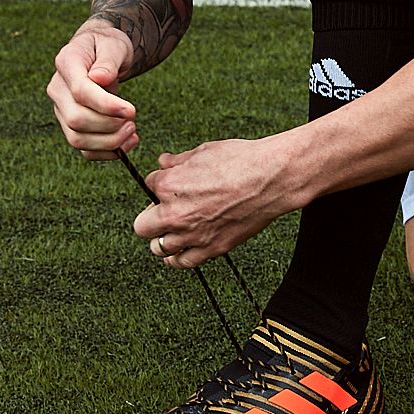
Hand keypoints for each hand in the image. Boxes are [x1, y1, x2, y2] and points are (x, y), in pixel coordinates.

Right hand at [47, 24, 139, 158]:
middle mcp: (58, 89)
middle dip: (109, 126)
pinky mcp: (70, 125)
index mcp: (66, 63)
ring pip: (77, 139)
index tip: (131, 110)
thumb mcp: (114, 44)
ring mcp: (61, 109)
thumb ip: (108, 60)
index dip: (106, 105)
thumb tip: (99, 78)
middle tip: (133, 121)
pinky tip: (126, 143)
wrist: (101, 53)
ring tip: (132, 132)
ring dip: (109, 142)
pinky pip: (84, 149)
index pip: (80, 91)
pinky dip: (106, 153)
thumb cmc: (108, 46)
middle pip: (76, 120)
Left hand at [132, 139, 301, 268]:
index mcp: (169, 185)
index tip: (171, 184)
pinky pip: (182, 262)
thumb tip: (164, 162)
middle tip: (163, 211)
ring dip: (162, 239)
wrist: (271, 179)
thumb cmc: (241, 160)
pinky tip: (181, 250)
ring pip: (158, 248)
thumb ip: (178, 160)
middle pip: (142, 226)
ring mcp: (192, 235)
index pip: (148, 186)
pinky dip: (178, 257)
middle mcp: (175, 213)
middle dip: (151, 216)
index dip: (160, 184)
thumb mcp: (204, 151)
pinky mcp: (211, 248)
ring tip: (172, 232)